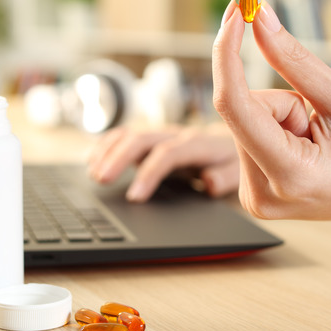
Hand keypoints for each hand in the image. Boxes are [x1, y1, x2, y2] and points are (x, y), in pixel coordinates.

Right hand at [87, 124, 239, 201]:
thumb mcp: (239, 170)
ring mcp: (162, 134)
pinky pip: (126, 136)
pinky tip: (90, 158)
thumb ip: (226, 177)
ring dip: (108, 151)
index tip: (134, 197)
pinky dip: (107, 145)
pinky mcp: (153, 137)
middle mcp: (177, 134)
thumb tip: (208, 182)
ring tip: (92, 172)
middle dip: (118, 158)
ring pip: (130, 134)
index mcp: (198, 144)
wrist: (240, 135)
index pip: (169, 154)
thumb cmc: (236, 158)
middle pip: (142, 139)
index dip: (149, 173)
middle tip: (100, 180)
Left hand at [212, 0, 330, 226]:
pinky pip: (248, 138)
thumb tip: (258, 17)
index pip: (233, 106)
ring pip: (245, 122)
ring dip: (279, 118)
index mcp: (289, 174)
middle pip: (244, 111)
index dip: (228, 54)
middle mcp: (260, 195)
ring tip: (318, 140)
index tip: (234, 13)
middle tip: (320, 122)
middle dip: (280, 101)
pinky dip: (274, 132)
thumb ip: (292, 57)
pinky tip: (306, 150)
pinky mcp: (252, 194)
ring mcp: (254, 199)